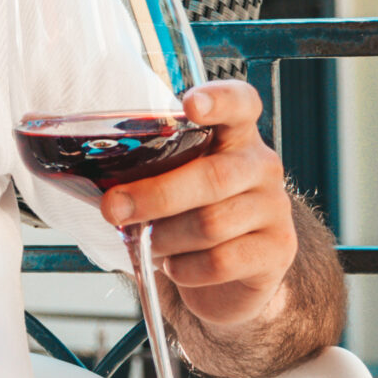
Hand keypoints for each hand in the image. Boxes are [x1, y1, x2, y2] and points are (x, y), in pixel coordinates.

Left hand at [100, 81, 297, 331]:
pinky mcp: (277, 251)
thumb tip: (100, 188)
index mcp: (234, 136)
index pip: (240, 104)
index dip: (218, 100)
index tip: (191, 106)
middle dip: (155, 195)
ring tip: (149, 244)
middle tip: (112, 209)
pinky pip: (221, 262)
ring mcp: (274, 208)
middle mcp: (261, 166)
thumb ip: (144, 173)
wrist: (227, 276)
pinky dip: (185, 269)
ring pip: (211, 224)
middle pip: (213, 177)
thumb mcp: (168, 184)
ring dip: (165, 238)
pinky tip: (175, 266)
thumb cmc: (186, 216)